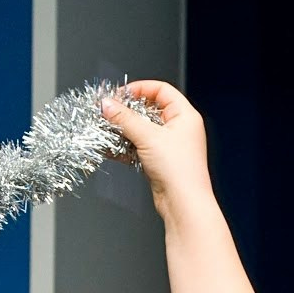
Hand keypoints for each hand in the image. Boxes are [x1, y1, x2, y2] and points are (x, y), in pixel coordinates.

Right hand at [100, 80, 208, 205]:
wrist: (183, 203)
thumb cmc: (180, 171)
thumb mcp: (148, 137)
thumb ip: (124, 118)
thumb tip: (108, 105)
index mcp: (185, 115)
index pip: (161, 90)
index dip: (140, 89)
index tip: (120, 94)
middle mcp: (180, 128)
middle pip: (149, 109)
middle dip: (128, 111)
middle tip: (111, 112)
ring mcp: (170, 145)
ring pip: (143, 129)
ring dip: (125, 129)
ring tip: (109, 129)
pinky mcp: (160, 161)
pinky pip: (140, 146)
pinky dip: (127, 146)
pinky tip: (112, 148)